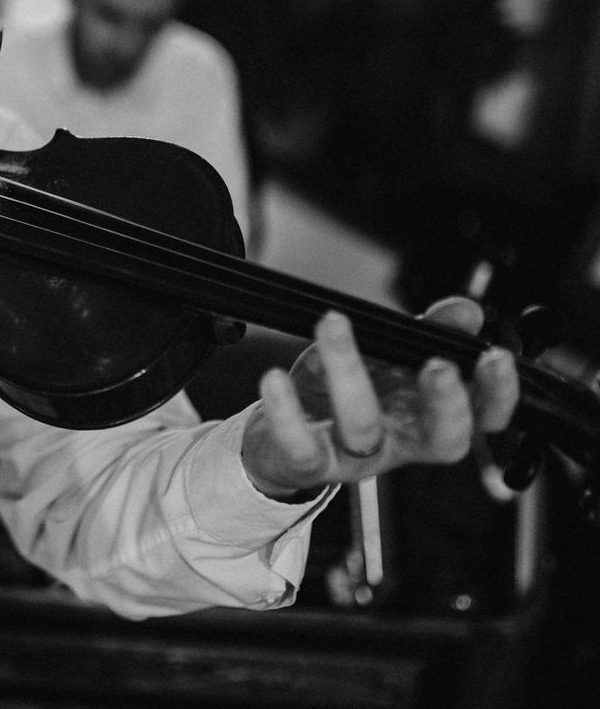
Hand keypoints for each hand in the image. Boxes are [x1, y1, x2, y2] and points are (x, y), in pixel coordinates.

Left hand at [241, 297, 519, 499]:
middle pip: (442, 440)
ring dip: (350, 374)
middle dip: (447, 404)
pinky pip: (300, 445)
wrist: (276, 445)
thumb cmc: (338, 400)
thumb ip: (425, 334)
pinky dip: (286, 411)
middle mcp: (397, 443)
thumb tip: (466, 310)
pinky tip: (276, 378)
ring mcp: (352, 457)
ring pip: (362, 427)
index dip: (497, 395)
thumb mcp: (383, 362)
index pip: (481, 418)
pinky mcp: (307, 463)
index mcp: (425, 418)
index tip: (493, 355)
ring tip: (334, 325)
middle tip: (439, 365)